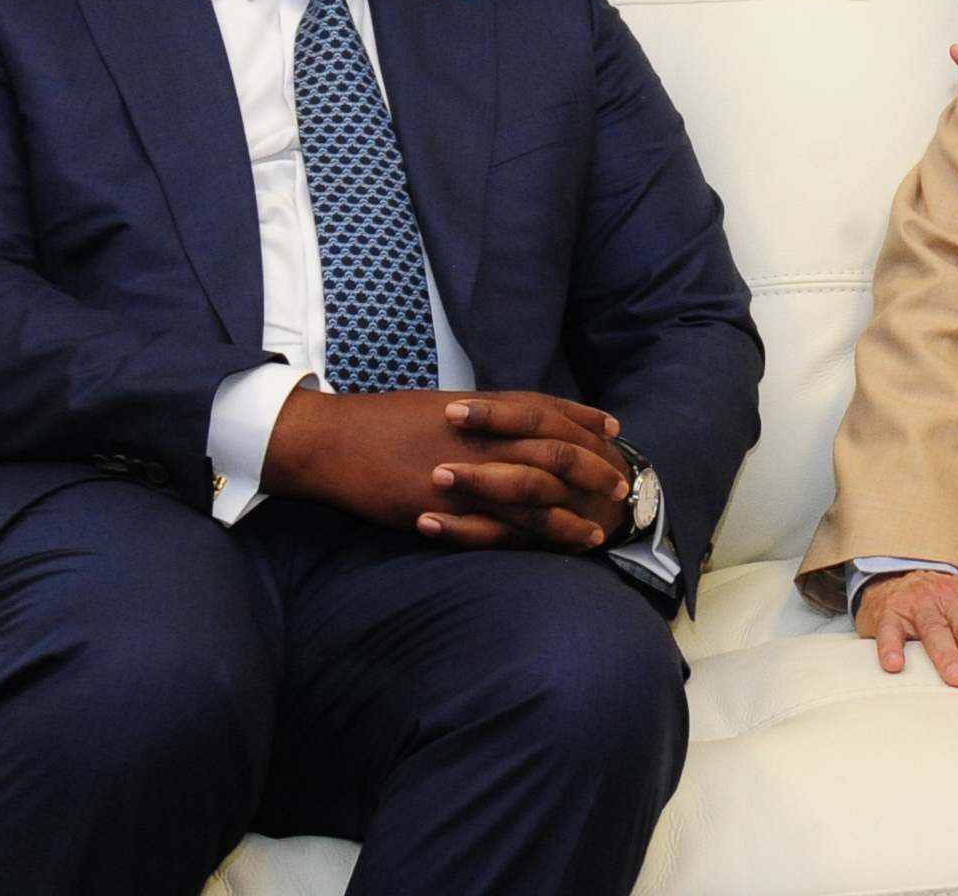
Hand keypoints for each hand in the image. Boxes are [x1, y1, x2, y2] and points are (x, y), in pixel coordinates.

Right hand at [262, 386, 630, 550]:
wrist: (336, 440)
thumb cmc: (381, 423)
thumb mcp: (436, 407)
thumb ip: (477, 414)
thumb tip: (504, 419)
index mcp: (481, 409)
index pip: (547, 410)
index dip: (583, 420)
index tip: (613, 427)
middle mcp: (482, 436)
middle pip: (555, 450)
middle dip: (593, 468)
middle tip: (621, 484)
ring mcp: (468, 472)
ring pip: (538, 494)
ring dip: (573, 514)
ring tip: (600, 532)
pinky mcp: (449, 507)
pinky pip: (503, 527)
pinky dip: (535, 539)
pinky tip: (555, 550)